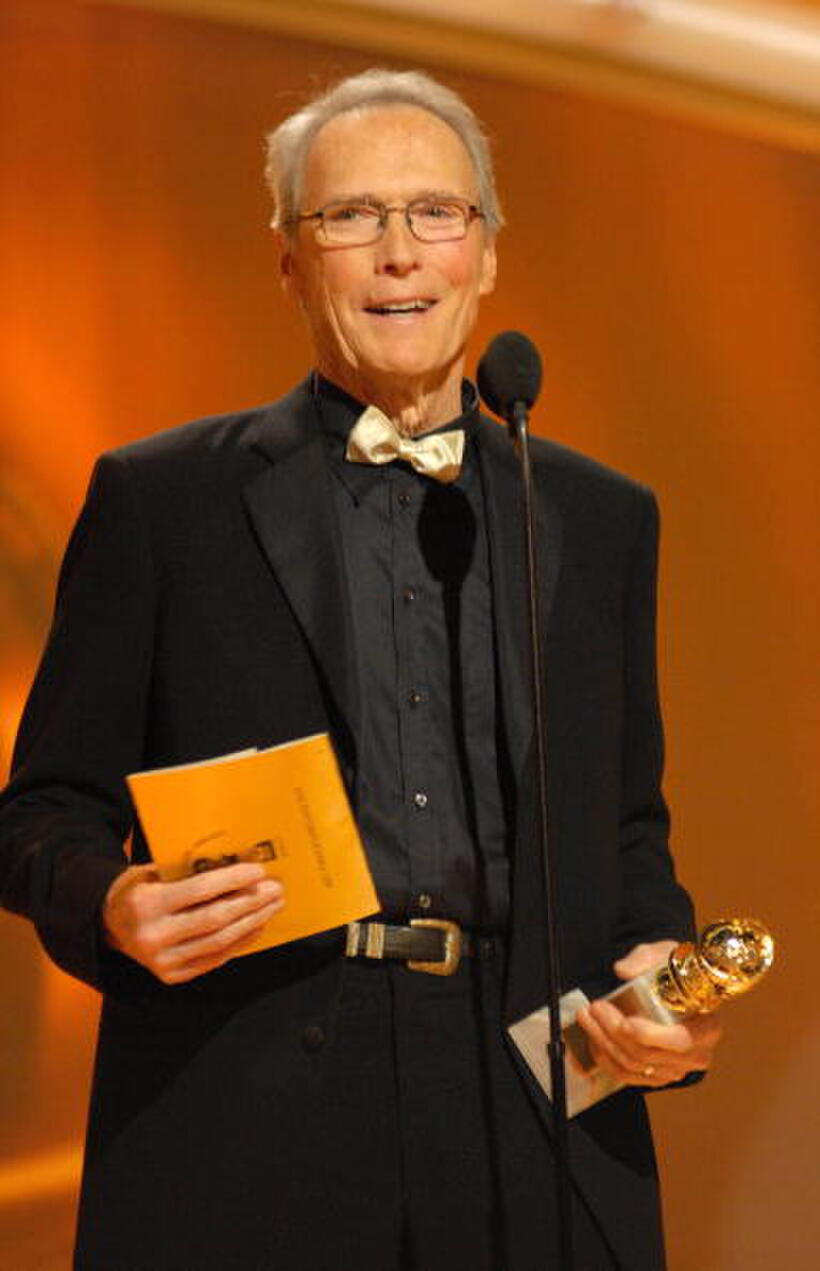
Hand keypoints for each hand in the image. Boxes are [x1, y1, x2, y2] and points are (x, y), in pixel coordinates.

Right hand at [102, 862, 284, 983]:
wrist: (108, 925)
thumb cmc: (138, 889)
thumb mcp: (151, 871)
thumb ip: (185, 871)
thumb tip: (236, 862)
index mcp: (146, 904)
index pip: (200, 890)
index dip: (233, 880)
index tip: (259, 871)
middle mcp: (153, 936)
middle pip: (215, 919)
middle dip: (251, 903)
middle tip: (276, 889)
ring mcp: (162, 961)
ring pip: (219, 942)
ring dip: (252, 922)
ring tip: (272, 906)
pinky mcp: (172, 976)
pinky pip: (215, 958)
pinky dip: (240, 942)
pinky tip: (256, 926)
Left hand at [575, 940, 721, 1088]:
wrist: (677, 988)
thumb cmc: (676, 973)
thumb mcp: (666, 955)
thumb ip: (646, 957)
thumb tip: (623, 970)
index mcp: (707, 1027)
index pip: (681, 1041)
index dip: (651, 1036)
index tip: (626, 1021)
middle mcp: (696, 1055)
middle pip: (649, 1055)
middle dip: (615, 1033)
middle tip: (595, 1008)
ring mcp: (676, 1069)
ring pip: (633, 1066)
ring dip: (604, 1043)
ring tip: (586, 1018)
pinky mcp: (657, 1076)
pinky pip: (627, 1075)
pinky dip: (606, 1058)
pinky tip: (594, 1037)